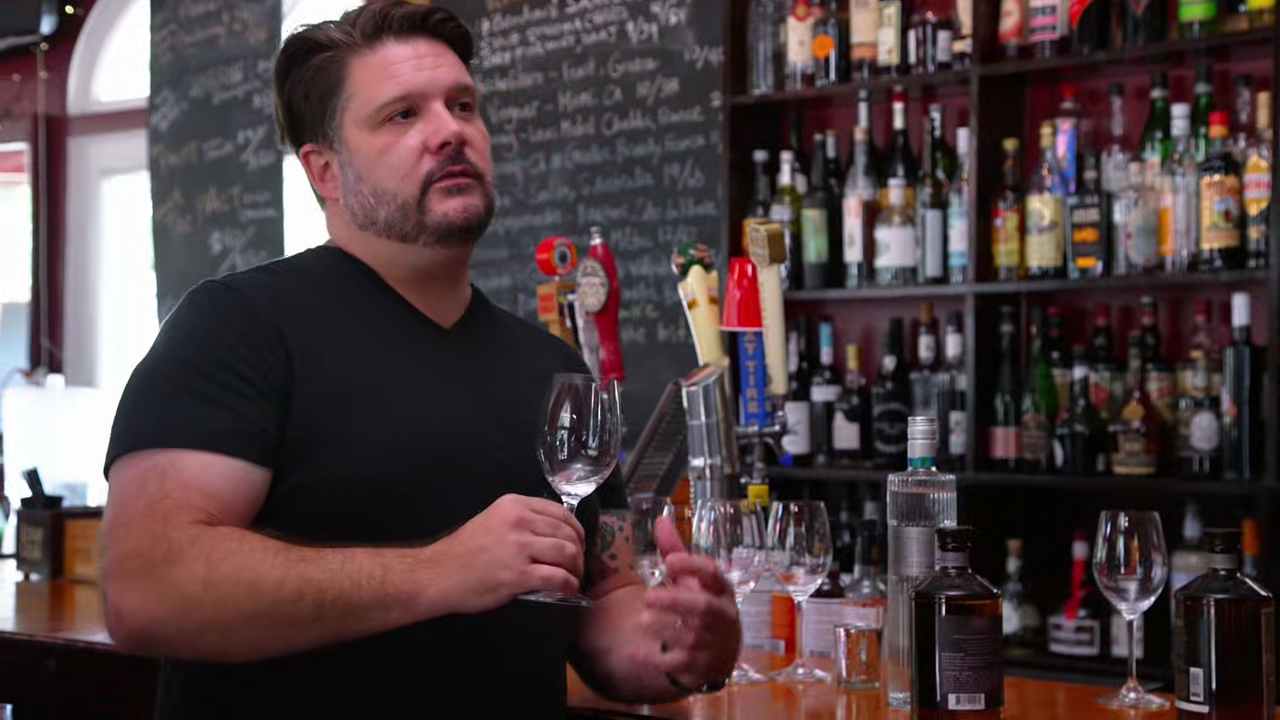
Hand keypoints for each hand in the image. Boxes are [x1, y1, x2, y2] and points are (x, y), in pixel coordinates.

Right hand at [430, 494, 584, 613]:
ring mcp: (519, 547)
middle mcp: (519, 521)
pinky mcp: (518, 574)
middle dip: (579, 552)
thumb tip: (552, 534)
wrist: (437, 574)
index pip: (561, 512)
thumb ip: (521, 520)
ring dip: (577, 568)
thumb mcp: (493, 520)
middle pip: (568, 533)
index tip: (577, 543)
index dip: (576, 530)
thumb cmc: (463, 552)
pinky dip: (569, 585)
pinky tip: (567, 590)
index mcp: (514, 505)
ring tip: (573, 578)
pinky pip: (557, 577)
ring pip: (567, 553)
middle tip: (577, 565)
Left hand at [637, 514, 740, 690]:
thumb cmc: (701, 606)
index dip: (693, 566)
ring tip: (643, 620)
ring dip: (665, 627)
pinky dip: (655, 660)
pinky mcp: (700, 668)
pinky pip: (678, 665)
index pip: (714, 575)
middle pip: (705, 609)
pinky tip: (633, 652)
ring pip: (692, 638)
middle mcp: (722, 618)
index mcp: (721, 591)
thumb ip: (676, 552)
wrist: (718, 654)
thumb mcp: (691, 580)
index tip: (668, 560)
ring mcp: (713, 644)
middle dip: (677, 601)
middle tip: (648, 596)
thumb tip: (661, 519)